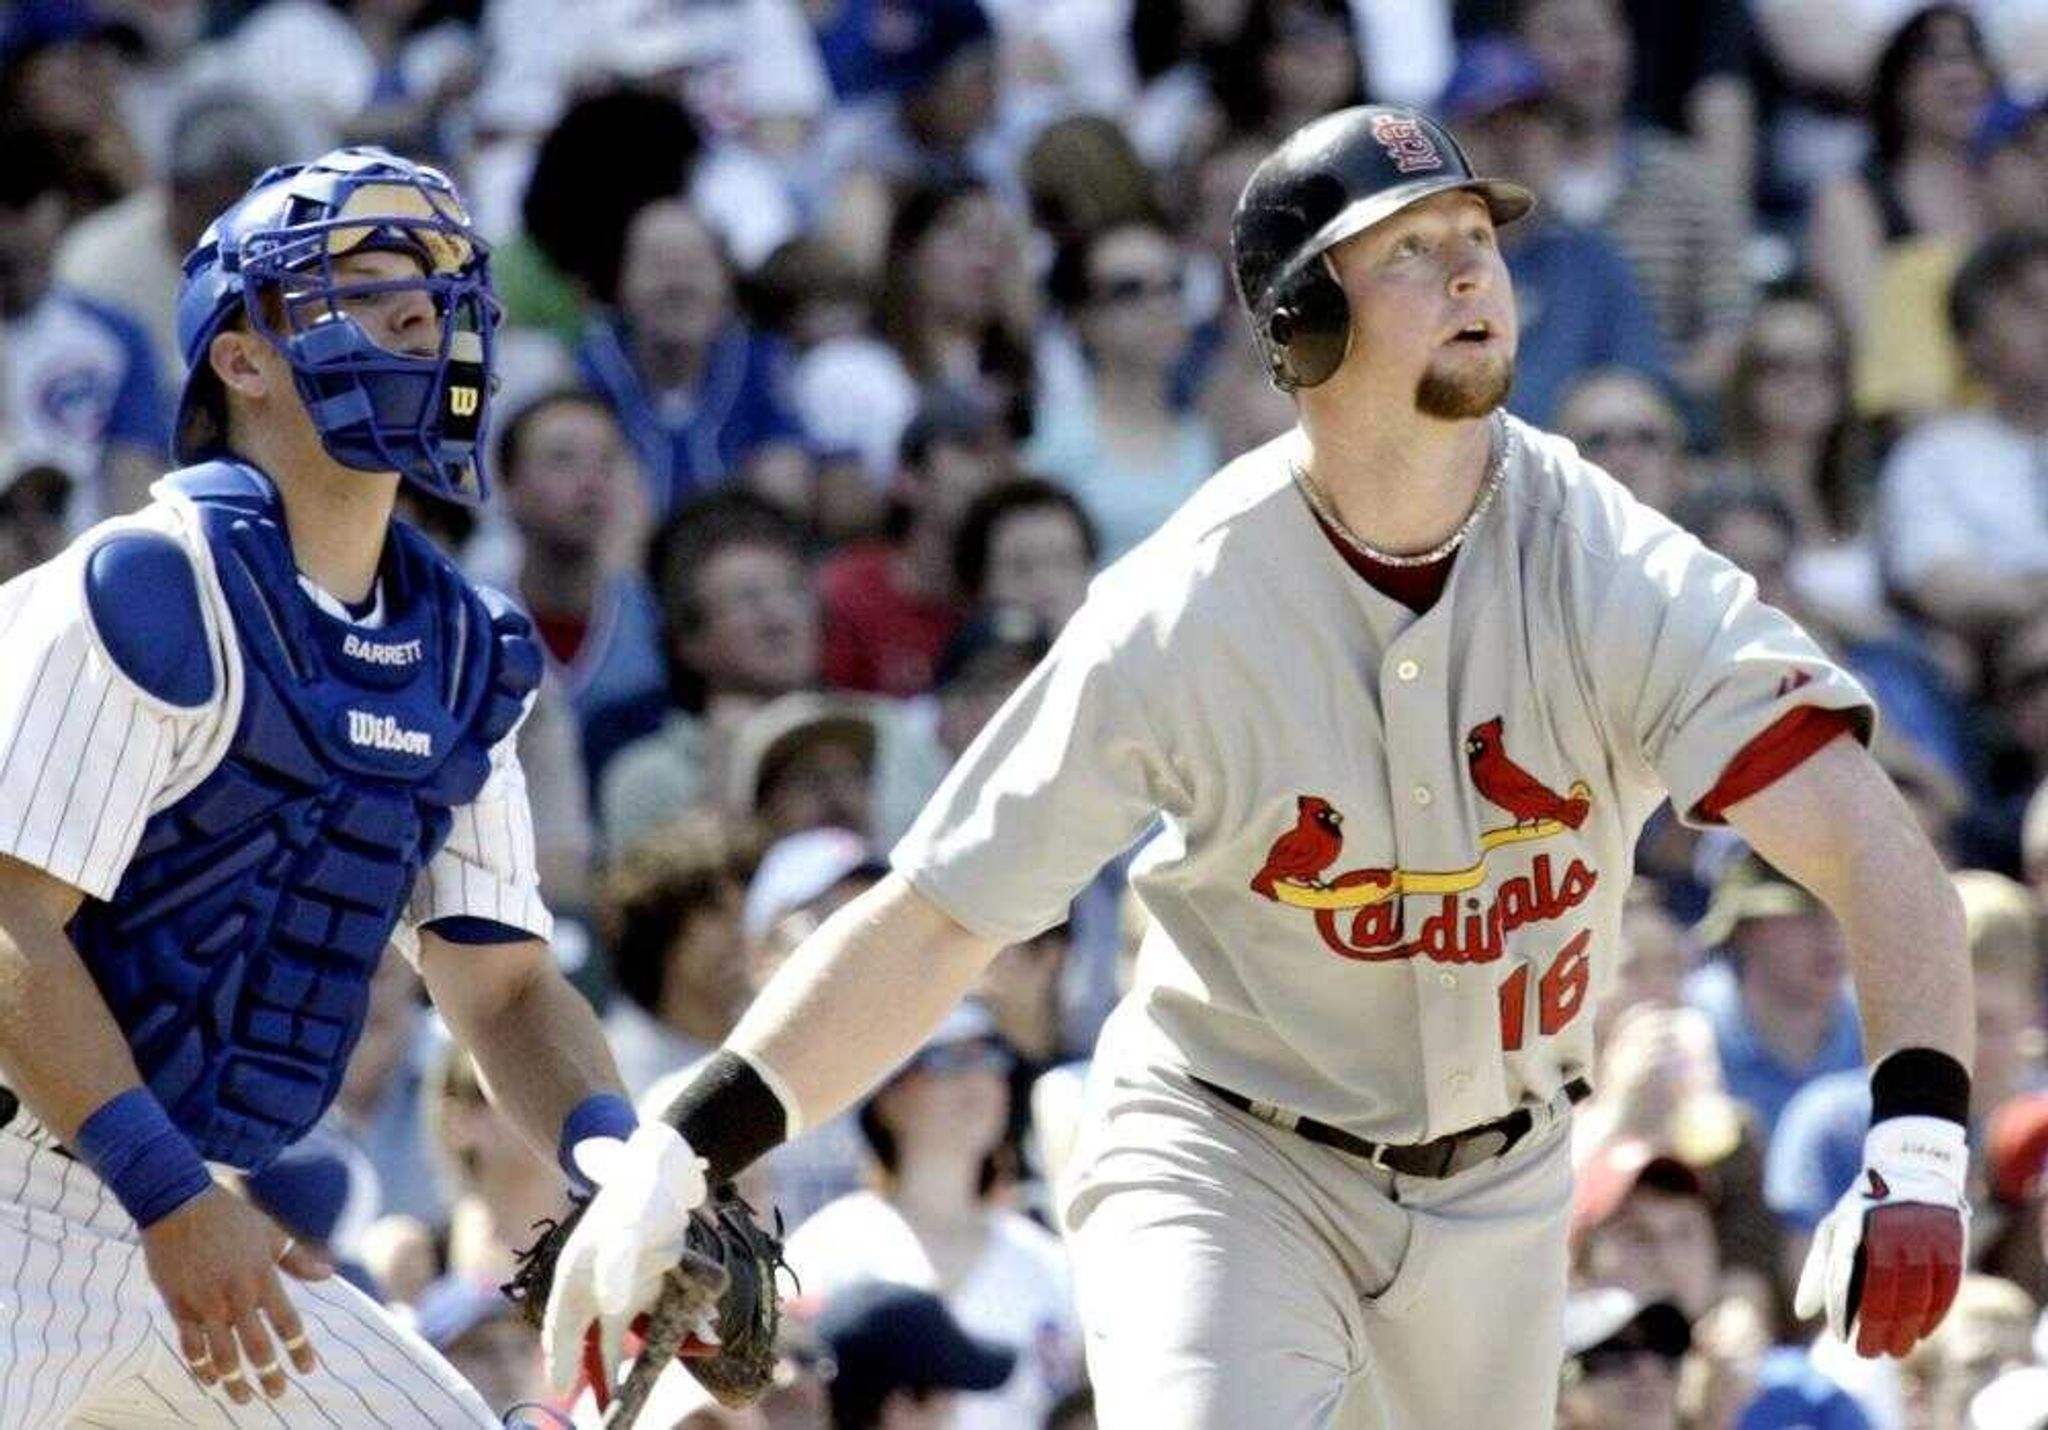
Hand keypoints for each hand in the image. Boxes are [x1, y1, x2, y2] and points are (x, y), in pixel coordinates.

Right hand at [139, 1186, 332, 1402]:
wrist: (178, 1203)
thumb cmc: (229, 1216)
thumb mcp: (270, 1232)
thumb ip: (297, 1258)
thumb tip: (328, 1274)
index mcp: (263, 1277)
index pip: (288, 1323)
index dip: (299, 1349)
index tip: (308, 1369)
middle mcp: (237, 1295)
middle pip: (258, 1347)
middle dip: (269, 1375)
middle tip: (278, 1394)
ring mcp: (206, 1303)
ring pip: (223, 1355)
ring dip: (235, 1380)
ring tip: (244, 1399)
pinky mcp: (178, 1306)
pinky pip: (190, 1346)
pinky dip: (200, 1367)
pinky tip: (209, 1381)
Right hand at [542, 1121, 708, 1394]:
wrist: (665, 1170)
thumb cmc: (637, 1196)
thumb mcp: (627, 1228)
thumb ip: (618, 1265)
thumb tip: (611, 1305)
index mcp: (577, 1275)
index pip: (563, 1327)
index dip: (561, 1360)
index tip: (561, 1391)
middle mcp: (598, 1286)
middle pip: (595, 1340)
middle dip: (602, 1373)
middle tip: (609, 1408)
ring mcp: (626, 1286)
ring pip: (632, 1332)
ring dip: (643, 1355)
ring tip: (642, 1391)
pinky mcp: (652, 1282)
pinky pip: (660, 1315)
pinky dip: (676, 1329)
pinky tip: (699, 1338)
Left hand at [1794, 1117, 1968, 1356]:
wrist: (1911, 1168)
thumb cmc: (1864, 1210)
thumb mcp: (1834, 1229)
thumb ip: (1819, 1270)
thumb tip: (1802, 1313)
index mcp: (1853, 1227)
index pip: (1845, 1277)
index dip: (1843, 1312)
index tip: (1842, 1339)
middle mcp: (1888, 1232)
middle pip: (1883, 1292)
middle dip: (1876, 1329)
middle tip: (1869, 1354)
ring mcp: (1923, 1237)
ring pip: (1916, 1295)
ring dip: (1906, 1329)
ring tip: (1896, 1352)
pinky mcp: (1950, 1242)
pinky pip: (1945, 1288)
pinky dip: (1934, 1314)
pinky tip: (1922, 1333)